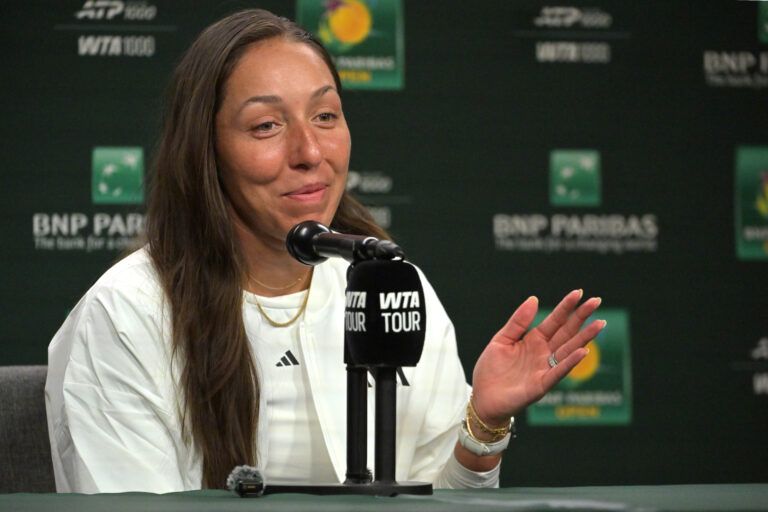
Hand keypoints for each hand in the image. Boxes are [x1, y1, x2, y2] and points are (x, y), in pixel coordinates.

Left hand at [470, 290, 605, 425]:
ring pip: (568, 350)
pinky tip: (583, 351)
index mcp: (534, 340)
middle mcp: (544, 353)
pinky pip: (558, 372)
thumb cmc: (491, 369)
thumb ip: (518, 321)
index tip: (579, 292)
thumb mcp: (502, 339)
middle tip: (597, 301)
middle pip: (567, 332)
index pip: (555, 320)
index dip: (566, 307)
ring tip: (599, 324)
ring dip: (584, 338)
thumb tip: (534, 298)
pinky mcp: (541, 385)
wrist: (483, 397)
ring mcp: (545, 368)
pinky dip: (570, 362)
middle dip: (581, 317)